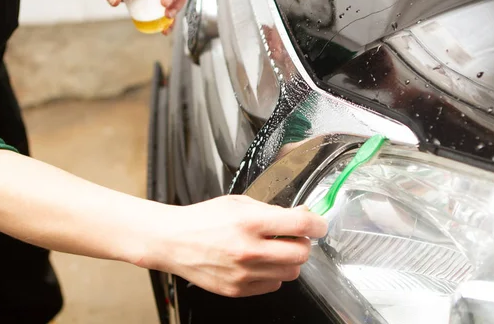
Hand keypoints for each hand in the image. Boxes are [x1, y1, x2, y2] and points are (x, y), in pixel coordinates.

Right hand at [140, 196, 327, 297]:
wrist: (174, 241)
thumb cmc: (204, 219)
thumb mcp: (240, 203)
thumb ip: (273, 209)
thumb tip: (303, 215)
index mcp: (250, 222)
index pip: (300, 226)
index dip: (318, 224)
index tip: (320, 224)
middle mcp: (249, 250)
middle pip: (301, 254)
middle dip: (304, 243)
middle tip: (295, 236)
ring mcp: (244, 274)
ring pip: (291, 272)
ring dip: (290, 259)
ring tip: (275, 248)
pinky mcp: (238, 290)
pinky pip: (273, 285)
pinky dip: (273, 273)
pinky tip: (260, 262)